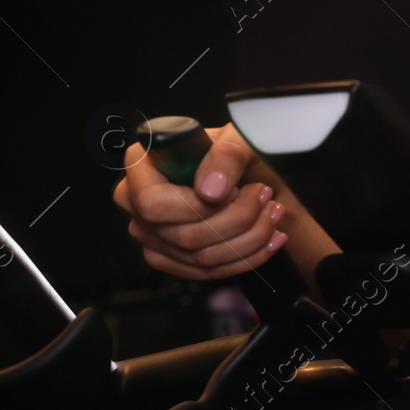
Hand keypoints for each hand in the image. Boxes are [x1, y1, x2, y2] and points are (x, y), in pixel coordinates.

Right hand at [112, 123, 288, 280]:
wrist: (251, 175)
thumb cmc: (237, 153)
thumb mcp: (240, 137)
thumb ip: (227, 153)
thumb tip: (211, 189)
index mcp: (142, 166)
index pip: (153, 202)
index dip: (198, 204)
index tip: (234, 190)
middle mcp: (137, 204)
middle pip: (184, 235)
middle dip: (238, 218)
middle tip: (265, 195)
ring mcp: (152, 237)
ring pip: (202, 257)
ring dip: (250, 237)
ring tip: (273, 211)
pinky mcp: (172, 260)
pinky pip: (209, 272)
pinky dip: (249, 257)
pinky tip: (272, 236)